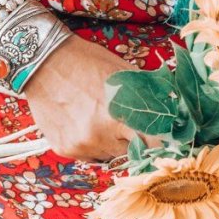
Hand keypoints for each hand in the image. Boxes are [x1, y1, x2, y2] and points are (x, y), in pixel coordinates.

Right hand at [23, 33, 157, 161]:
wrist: (43, 61)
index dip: (161, 142)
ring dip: (113, 144)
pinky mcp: (65, 149)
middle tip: (129, 123)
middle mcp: (100, 136)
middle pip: (133, 154)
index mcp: (120, 115)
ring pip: (110, 157)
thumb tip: (174, 115)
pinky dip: (93, 145)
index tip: (164, 137)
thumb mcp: (126, 74)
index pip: (154, 144)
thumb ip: (149, 98)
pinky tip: (86, 123)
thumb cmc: (89, 63)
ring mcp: (81, 145)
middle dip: (135, 141)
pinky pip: (90, 156)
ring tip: (103, 119)